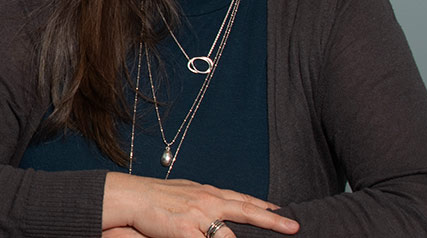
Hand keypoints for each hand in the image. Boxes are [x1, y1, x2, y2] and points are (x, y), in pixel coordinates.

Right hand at [102, 172, 299, 237]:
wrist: (132, 196)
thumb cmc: (156, 196)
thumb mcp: (185, 192)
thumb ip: (204, 199)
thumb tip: (217, 202)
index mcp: (208, 193)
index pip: (243, 199)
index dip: (264, 206)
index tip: (282, 211)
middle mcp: (208, 202)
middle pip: (247, 211)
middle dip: (272, 221)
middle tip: (294, 227)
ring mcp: (199, 216)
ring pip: (230, 233)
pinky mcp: (186, 231)